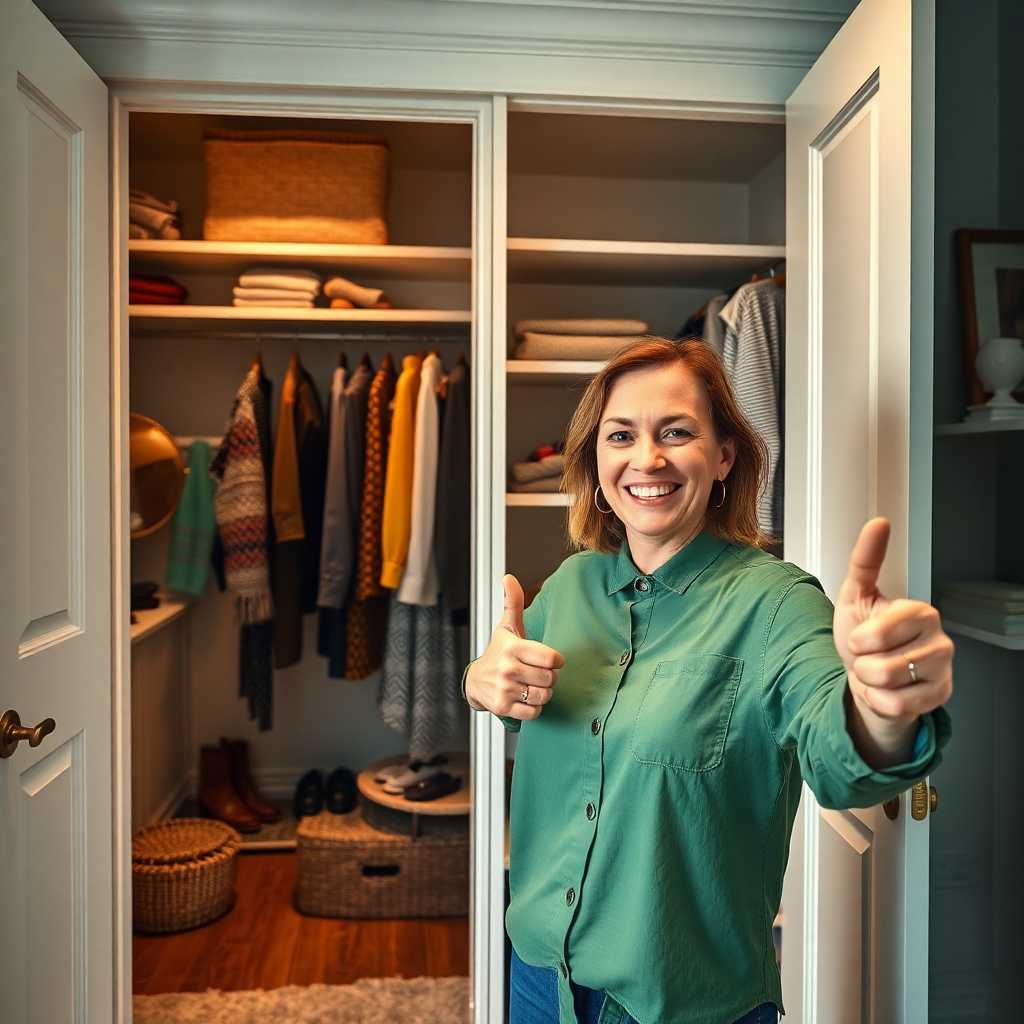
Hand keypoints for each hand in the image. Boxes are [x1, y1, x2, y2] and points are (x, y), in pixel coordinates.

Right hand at [465, 574, 564, 720]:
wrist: (475, 681)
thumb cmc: (498, 652)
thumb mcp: (507, 627)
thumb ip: (513, 602)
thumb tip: (508, 577)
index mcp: (513, 648)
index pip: (551, 658)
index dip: (556, 661)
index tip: (551, 660)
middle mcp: (508, 668)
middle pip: (550, 679)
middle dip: (550, 678)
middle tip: (539, 674)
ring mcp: (505, 689)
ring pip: (544, 696)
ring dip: (543, 693)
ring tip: (533, 686)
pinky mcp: (503, 707)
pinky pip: (534, 712)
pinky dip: (534, 708)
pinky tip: (525, 698)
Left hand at [833, 517, 953, 729]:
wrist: (870, 679)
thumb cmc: (864, 639)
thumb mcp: (855, 596)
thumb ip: (864, 560)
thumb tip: (879, 523)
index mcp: (919, 611)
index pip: (879, 632)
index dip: (860, 640)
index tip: (862, 638)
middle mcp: (939, 638)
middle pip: (880, 663)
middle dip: (861, 664)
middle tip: (870, 658)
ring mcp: (943, 669)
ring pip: (888, 685)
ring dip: (870, 683)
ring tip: (877, 673)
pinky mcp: (940, 696)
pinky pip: (895, 706)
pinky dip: (879, 701)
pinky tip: (888, 691)